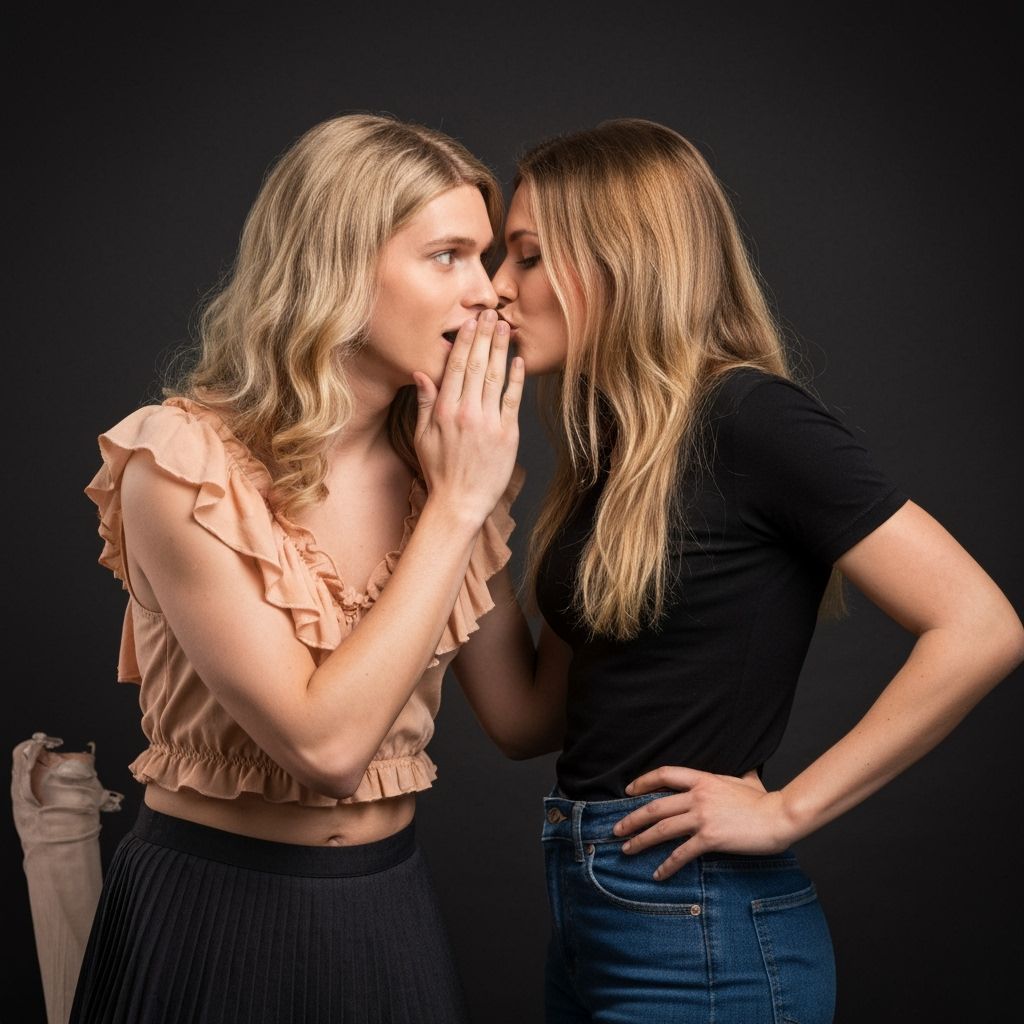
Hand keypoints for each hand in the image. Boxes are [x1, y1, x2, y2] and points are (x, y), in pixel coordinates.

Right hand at [412, 310, 523, 524]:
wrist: (459, 503)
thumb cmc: (439, 471)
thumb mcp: (422, 437)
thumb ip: (424, 403)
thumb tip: (421, 372)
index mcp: (444, 411)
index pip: (456, 366)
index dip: (464, 341)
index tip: (470, 322)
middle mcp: (466, 412)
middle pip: (477, 365)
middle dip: (484, 336)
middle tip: (491, 313)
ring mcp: (488, 423)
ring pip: (496, 377)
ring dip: (501, 349)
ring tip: (505, 327)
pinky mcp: (507, 434)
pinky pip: (513, 400)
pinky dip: (517, 379)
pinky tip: (518, 360)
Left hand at [612, 766, 795, 879]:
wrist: (779, 816)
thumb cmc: (765, 799)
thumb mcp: (746, 779)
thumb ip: (737, 775)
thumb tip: (746, 769)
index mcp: (703, 779)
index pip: (664, 775)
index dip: (643, 782)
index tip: (629, 791)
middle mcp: (698, 796)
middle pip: (655, 806)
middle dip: (631, 818)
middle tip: (616, 829)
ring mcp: (702, 817)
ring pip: (662, 829)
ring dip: (640, 841)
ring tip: (626, 850)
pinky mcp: (710, 838)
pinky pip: (681, 853)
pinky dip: (667, 865)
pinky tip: (658, 874)